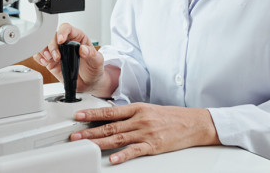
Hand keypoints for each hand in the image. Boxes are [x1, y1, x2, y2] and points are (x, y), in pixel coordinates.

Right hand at [32, 23, 105, 92]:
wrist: (89, 83)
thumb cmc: (93, 68)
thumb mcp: (97, 61)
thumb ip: (91, 54)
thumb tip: (83, 49)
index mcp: (77, 37)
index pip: (67, 28)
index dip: (62, 32)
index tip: (61, 40)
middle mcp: (65, 42)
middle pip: (53, 36)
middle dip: (52, 45)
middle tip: (56, 57)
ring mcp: (57, 51)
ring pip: (44, 44)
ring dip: (43, 50)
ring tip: (48, 59)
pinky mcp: (51, 61)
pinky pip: (40, 55)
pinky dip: (39, 57)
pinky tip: (44, 62)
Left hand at [70, 103, 219, 163]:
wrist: (193, 123)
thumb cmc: (171, 117)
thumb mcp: (149, 110)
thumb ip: (130, 114)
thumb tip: (111, 117)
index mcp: (137, 109)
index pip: (110, 112)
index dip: (93, 114)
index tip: (79, 116)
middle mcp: (140, 119)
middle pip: (110, 126)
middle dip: (90, 131)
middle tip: (75, 135)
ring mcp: (146, 133)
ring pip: (118, 138)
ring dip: (100, 142)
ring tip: (86, 145)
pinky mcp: (154, 145)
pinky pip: (135, 150)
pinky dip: (123, 155)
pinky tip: (113, 159)